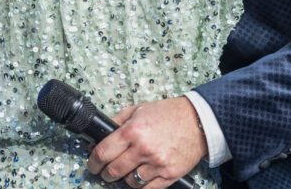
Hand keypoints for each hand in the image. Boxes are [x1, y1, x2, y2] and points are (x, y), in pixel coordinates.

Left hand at [88, 97, 207, 187]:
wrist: (197, 121)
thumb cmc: (168, 114)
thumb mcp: (139, 109)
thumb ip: (118, 120)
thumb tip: (101, 134)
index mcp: (132, 131)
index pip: (103, 153)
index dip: (93, 162)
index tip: (92, 165)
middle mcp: (142, 149)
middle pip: (113, 170)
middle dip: (105, 173)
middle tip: (105, 171)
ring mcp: (156, 164)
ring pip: (129, 182)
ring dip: (123, 180)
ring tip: (125, 173)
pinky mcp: (169, 175)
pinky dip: (140, 186)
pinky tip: (139, 178)